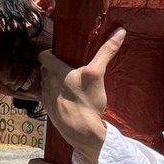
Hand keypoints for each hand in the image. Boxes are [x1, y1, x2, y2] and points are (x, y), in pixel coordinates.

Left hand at [38, 29, 125, 162]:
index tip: (58, 53)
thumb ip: (106, 52)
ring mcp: (47, 99)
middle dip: (52, 67)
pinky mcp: (50, 111)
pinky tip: (66, 98)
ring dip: (52, 81)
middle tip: (65, 66)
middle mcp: (47, 84)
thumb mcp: (98, 74)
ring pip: (45, 84)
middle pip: (44, 70)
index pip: (43, 56)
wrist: (82, 132)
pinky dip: (54, 96)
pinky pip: (48, 99)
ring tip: (66, 82)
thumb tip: (120, 32)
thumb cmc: (88, 101)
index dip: (49, 53)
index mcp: (56, 72)